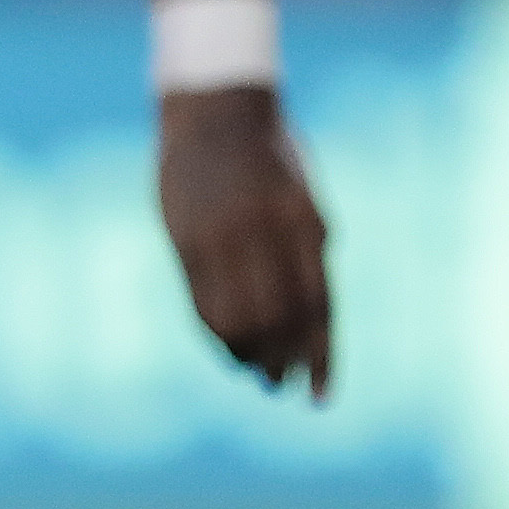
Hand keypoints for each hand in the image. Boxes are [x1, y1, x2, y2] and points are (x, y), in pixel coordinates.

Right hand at [157, 85, 338, 396]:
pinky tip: (225, 344)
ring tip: (251, 369)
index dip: (321, 358)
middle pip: (279, 321)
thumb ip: (310, 251)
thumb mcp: (304, 199)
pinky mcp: (187, 239)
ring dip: (246, 354)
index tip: (320, 398)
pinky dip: (216, 333)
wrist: (216, 110)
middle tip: (279, 384)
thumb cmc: (269, 155)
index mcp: (306, 224)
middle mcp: (267, 233)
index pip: (318, 308)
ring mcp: (224, 236)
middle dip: (282, 363)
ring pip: (237, 318)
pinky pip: (202, 301)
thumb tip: (311, 318)